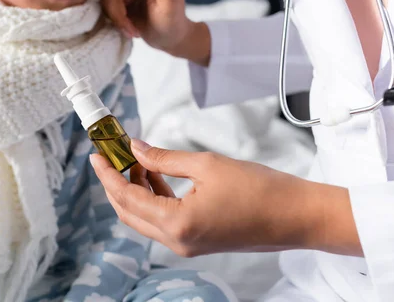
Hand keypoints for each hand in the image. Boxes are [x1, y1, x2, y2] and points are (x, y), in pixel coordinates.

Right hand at [71, 0, 210, 66]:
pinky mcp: (121, 6)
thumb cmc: (175, 19)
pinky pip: (108, 12)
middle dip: (118, 14)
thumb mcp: (170, 0)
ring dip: (119, 21)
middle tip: (132, 31)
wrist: (173, 39)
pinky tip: (131, 31)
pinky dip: (118, 24)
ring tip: (133, 32)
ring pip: (108, 3)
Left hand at [90, 139, 362, 257]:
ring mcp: (187, 245)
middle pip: (130, 213)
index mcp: (177, 224)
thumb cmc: (259, 188)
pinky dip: (154, 199)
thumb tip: (136, 149)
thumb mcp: (206, 164)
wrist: (296, 215)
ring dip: (135, 190)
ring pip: (145, 218)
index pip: (127, 199)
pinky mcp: (197, 241)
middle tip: (111, 156)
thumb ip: (164, 158)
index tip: (96, 155)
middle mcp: (177, 241)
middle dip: (116, 184)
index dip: (108, 175)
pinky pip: (163, 220)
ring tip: (135, 160)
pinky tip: (155, 175)